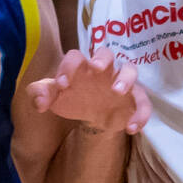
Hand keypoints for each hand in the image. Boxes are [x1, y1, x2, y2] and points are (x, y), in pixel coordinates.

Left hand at [29, 48, 149, 135]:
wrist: (90, 114)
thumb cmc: (72, 97)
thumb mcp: (53, 97)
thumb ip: (40, 94)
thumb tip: (39, 102)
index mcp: (81, 65)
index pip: (75, 56)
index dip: (68, 67)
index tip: (61, 84)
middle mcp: (103, 69)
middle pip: (107, 53)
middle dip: (102, 58)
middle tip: (95, 68)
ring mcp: (120, 82)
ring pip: (130, 71)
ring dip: (125, 79)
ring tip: (117, 92)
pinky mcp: (133, 99)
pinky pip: (143, 102)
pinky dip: (140, 114)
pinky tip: (131, 128)